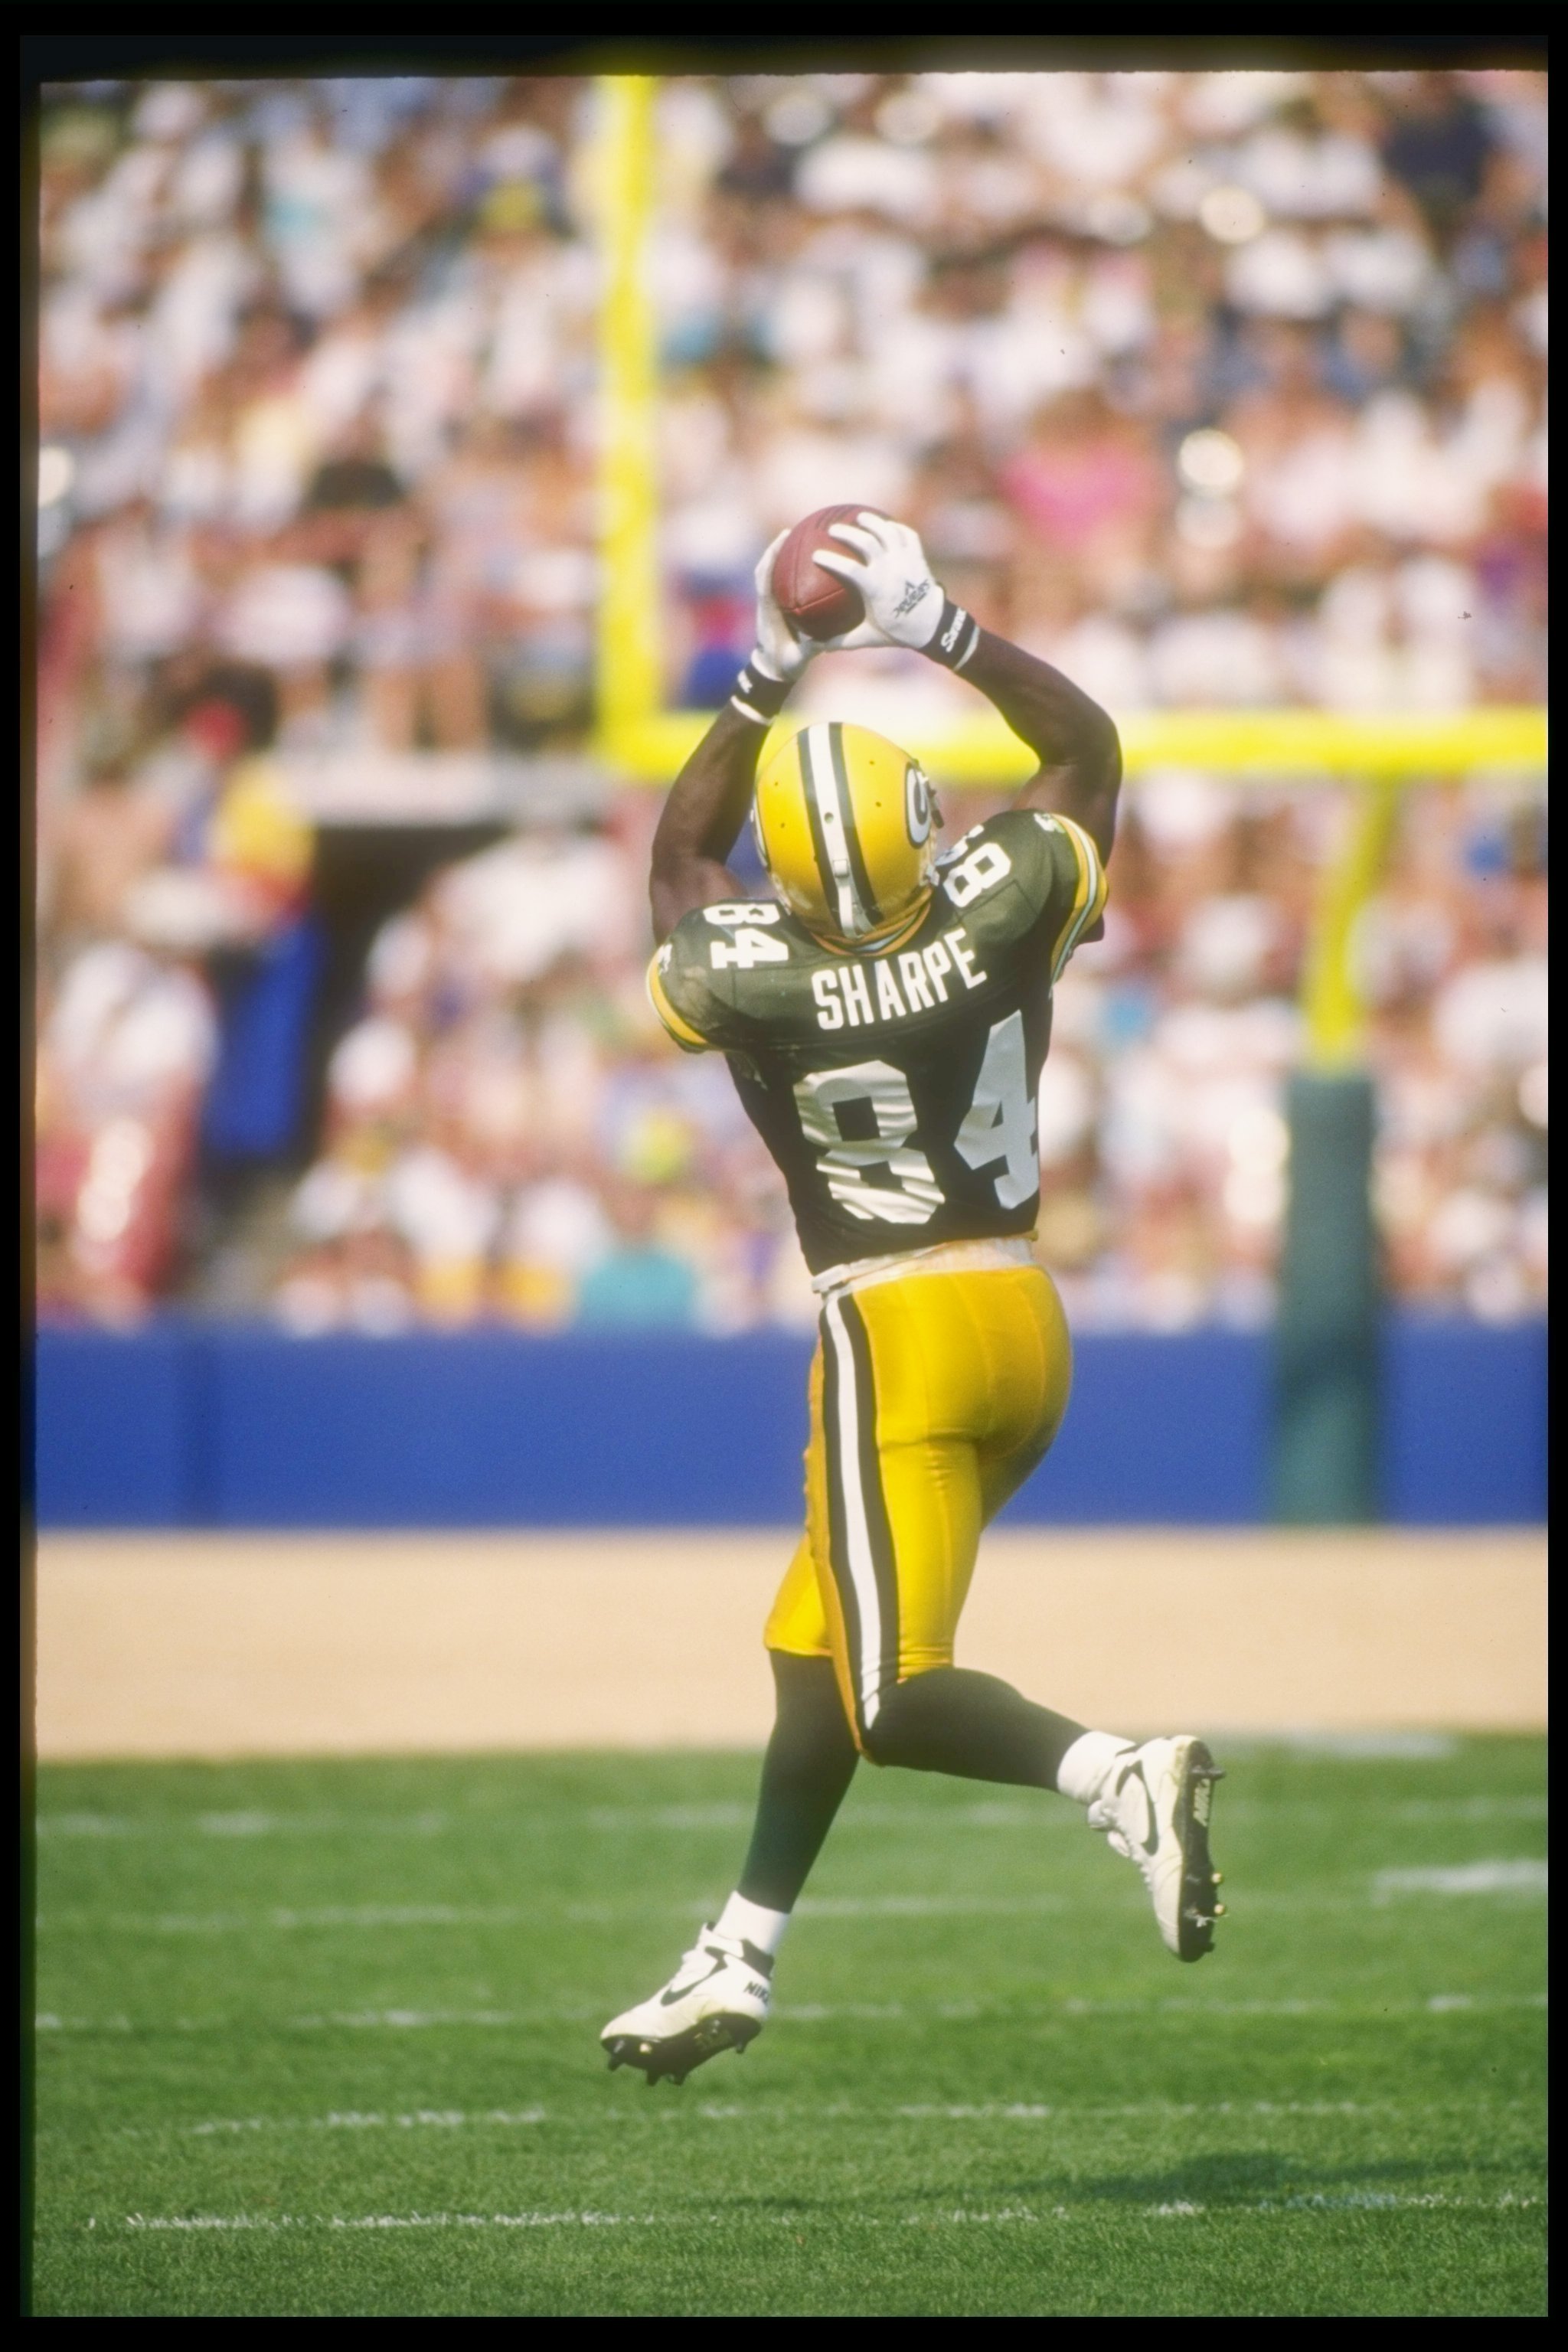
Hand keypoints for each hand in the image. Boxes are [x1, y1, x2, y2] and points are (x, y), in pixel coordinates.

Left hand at [752, 529, 814, 680]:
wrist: (771, 672)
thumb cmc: (784, 665)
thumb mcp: (798, 658)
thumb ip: (808, 649)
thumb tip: (822, 641)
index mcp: (768, 610)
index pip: (766, 578)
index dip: (772, 557)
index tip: (782, 538)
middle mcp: (766, 603)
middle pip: (764, 569)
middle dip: (774, 549)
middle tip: (789, 531)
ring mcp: (768, 605)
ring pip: (769, 574)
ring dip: (778, 557)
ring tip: (794, 540)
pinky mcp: (773, 608)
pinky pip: (777, 584)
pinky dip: (785, 571)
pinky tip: (803, 564)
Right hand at [814, 512, 943, 651]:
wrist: (933, 625)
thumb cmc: (898, 631)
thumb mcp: (869, 637)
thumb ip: (842, 641)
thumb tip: (817, 646)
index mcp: (877, 588)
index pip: (850, 568)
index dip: (831, 560)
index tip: (816, 555)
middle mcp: (891, 569)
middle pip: (867, 541)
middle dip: (847, 532)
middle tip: (833, 529)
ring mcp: (906, 560)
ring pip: (887, 531)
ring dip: (872, 521)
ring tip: (860, 517)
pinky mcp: (918, 556)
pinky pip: (906, 534)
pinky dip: (895, 527)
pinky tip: (886, 524)